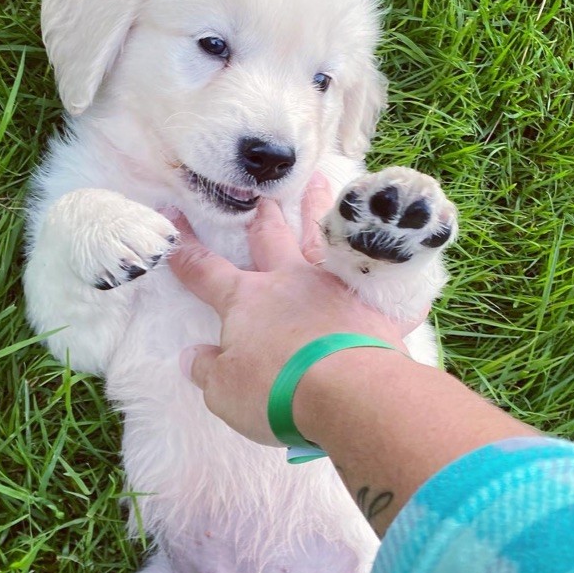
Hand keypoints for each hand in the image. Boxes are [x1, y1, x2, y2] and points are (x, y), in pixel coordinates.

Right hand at [169, 174, 423, 445]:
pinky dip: (389, 262)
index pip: (205, 270)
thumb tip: (193, 356)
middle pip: (269, 239)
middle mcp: (289, 281)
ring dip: (316, 209)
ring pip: (321, 239)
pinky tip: (401, 250)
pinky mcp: (373, 304)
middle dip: (259, 215)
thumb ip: (208, 370)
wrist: (347, 392)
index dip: (185, 249)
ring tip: (319, 180)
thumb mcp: (225, 390)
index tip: (172, 218)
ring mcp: (334, 286)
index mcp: (245, 300)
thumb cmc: (277, 392)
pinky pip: (381, 278)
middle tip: (259, 190)